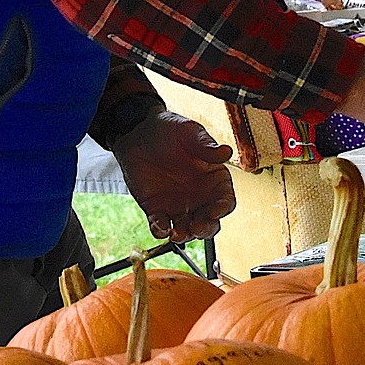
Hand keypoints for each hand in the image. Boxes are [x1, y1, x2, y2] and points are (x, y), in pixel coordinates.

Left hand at [112, 111, 235, 242]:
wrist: (138, 133)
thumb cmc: (168, 129)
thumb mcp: (189, 132)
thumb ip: (206, 145)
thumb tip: (227, 152)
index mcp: (213, 179)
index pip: (226, 200)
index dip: (223, 208)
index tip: (215, 211)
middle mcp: (199, 196)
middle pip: (210, 222)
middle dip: (205, 229)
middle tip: (196, 227)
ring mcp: (178, 205)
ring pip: (187, 230)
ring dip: (185, 235)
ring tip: (177, 232)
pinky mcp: (156, 210)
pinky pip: (161, 227)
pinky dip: (161, 230)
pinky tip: (159, 225)